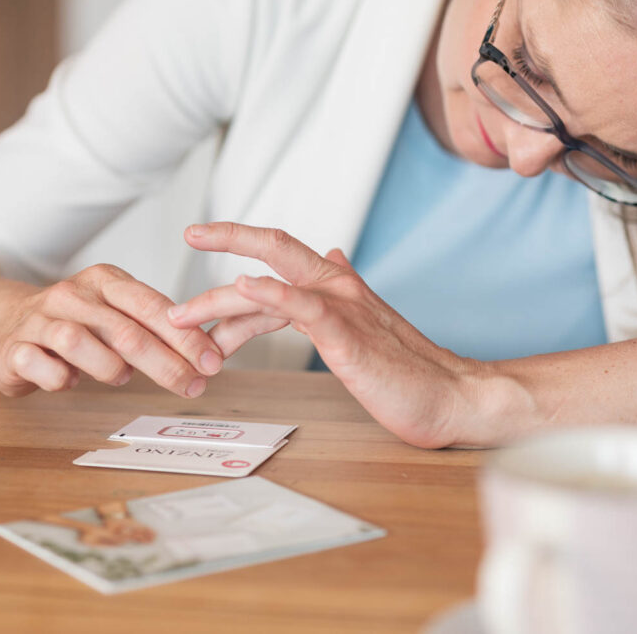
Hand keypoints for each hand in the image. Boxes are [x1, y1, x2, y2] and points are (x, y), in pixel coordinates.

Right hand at [0, 264, 223, 397]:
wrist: (1, 323)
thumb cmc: (74, 324)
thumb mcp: (116, 315)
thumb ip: (154, 331)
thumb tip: (207, 356)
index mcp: (104, 281)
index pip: (151, 306)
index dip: (185, 336)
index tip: (213, 362)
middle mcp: (72, 295)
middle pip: (124, 330)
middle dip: (165, 362)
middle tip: (191, 386)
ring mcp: (39, 320)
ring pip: (78, 341)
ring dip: (109, 368)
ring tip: (121, 378)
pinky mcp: (12, 348)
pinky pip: (38, 365)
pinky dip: (58, 378)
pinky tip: (68, 381)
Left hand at [166, 223, 514, 447]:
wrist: (453, 397)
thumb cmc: (409, 371)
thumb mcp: (367, 325)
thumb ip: (342, 294)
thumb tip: (332, 256)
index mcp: (338, 286)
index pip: (279, 257)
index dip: (237, 245)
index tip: (199, 240)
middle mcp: (337, 287)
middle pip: (273, 249)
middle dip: (224, 239)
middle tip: (184, 244)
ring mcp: (342, 308)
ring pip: (274, 280)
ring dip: (221, 296)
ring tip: (182, 313)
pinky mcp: (347, 336)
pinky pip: (304, 307)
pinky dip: (272, 293)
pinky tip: (246, 286)